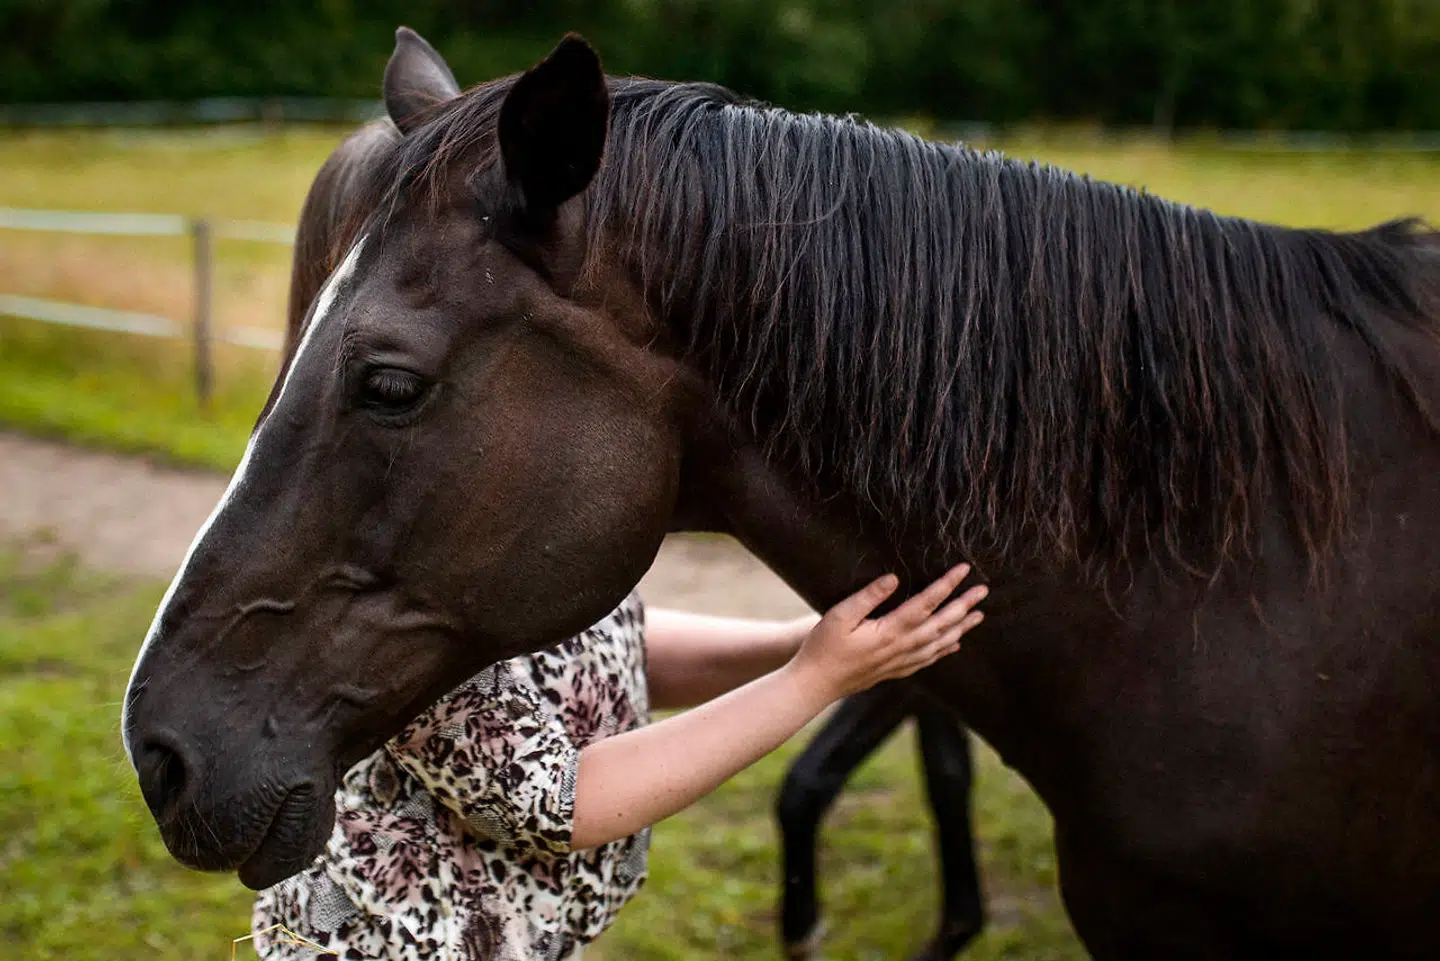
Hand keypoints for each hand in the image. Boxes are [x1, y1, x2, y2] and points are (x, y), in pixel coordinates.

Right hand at [785, 563, 987, 703]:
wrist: (816, 684)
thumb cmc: (823, 646)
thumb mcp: (840, 615)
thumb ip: (869, 596)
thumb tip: (894, 578)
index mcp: (890, 631)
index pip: (926, 603)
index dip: (947, 585)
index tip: (964, 569)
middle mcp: (902, 648)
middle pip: (941, 624)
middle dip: (964, 605)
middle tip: (983, 590)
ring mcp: (900, 662)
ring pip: (940, 643)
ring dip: (961, 627)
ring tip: (979, 615)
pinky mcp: (895, 671)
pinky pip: (929, 659)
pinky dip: (945, 650)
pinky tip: (955, 644)